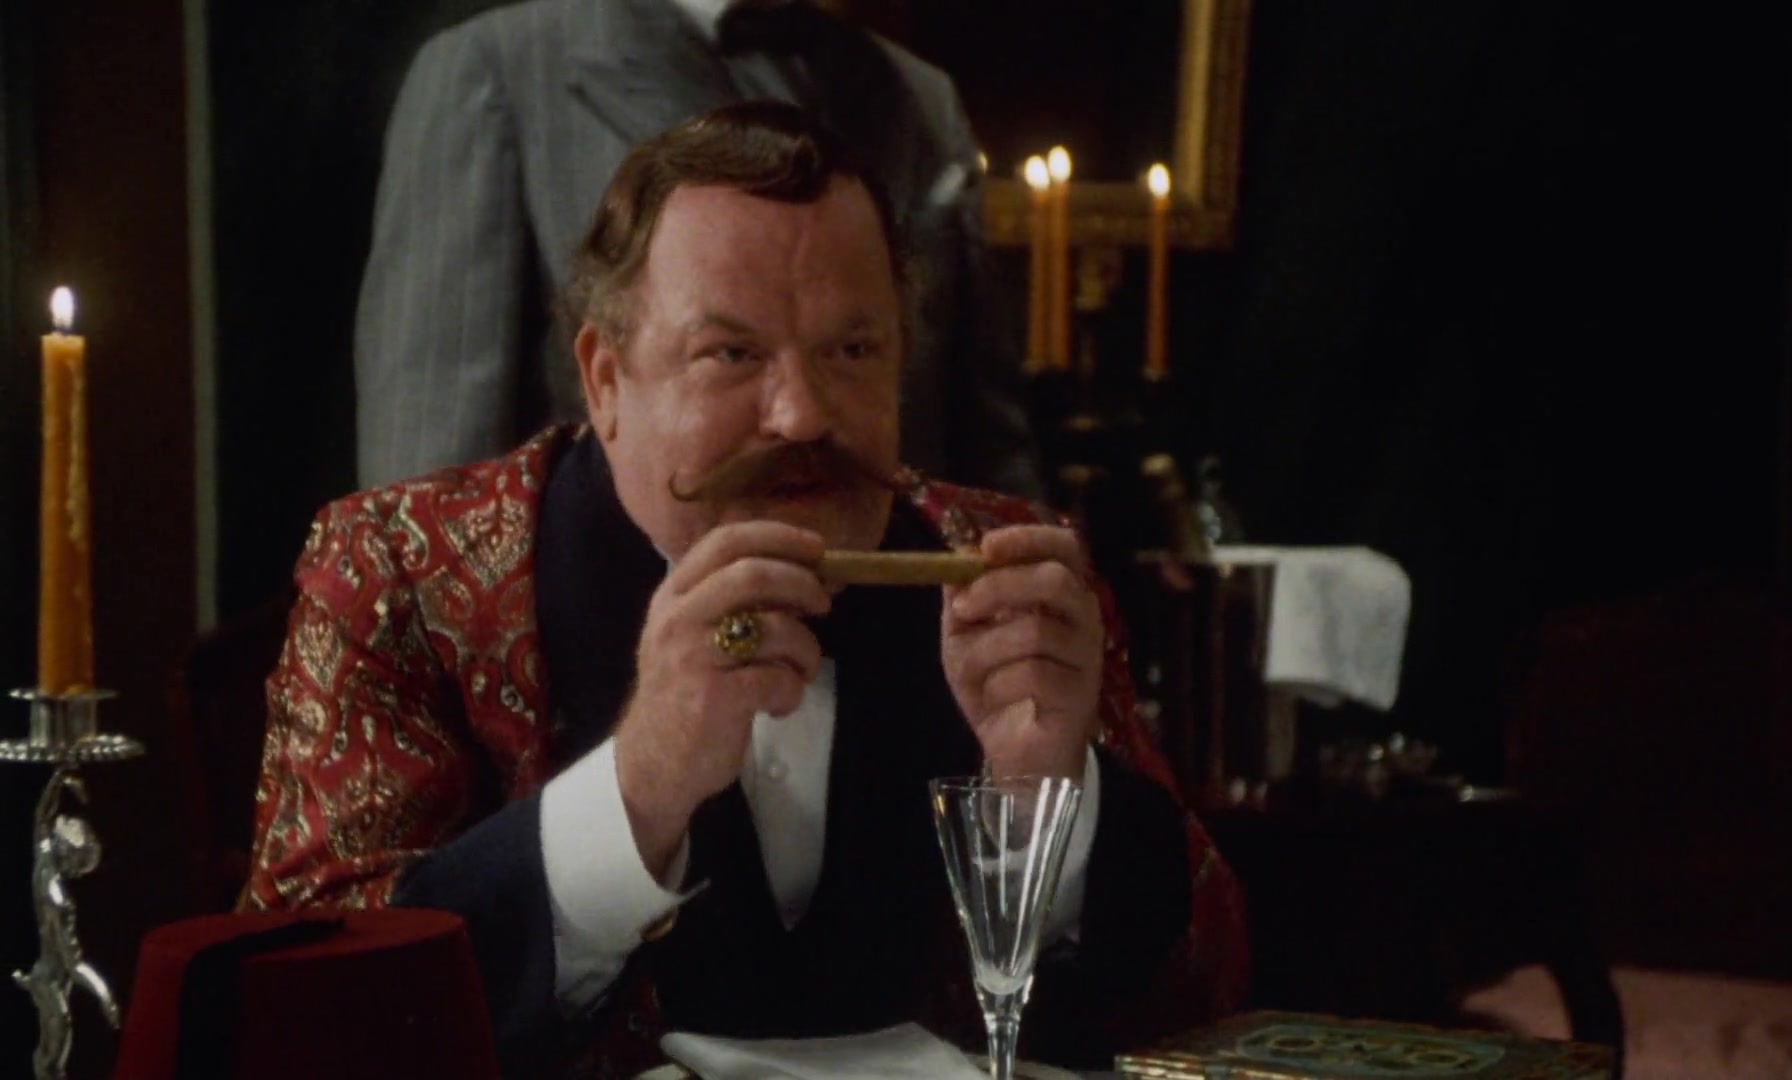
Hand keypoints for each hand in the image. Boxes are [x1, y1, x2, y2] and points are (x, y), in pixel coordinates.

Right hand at [612, 521, 829, 877]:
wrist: (654, 762)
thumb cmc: (687, 691)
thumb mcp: (693, 633)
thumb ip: (733, 600)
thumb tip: (805, 572)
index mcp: (674, 594)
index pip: (725, 541)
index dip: (778, 536)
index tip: (817, 548)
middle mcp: (677, 618)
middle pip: (752, 574)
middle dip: (801, 584)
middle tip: (824, 604)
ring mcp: (691, 657)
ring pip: (774, 628)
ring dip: (806, 648)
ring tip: (802, 669)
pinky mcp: (711, 698)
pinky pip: (777, 678)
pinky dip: (792, 691)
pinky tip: (779, 704)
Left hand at [941, 525, 1101, 779]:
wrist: (1016, 753)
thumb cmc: (998, 687)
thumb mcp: (966, 637)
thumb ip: (962, 597)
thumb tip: (953, 557)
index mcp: (1059, 594)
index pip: (1064, 546)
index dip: (1027, 539)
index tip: (985, 547)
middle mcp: (1083, 618)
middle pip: (1055, 579)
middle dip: (999, 587)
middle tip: (962, 609)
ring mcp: (1087, 656)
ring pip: (1035, 631)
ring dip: (987, 651)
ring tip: (972, 672)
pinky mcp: (1081, 694)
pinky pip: (1033, 674)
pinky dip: (998, 685)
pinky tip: (996, 698)